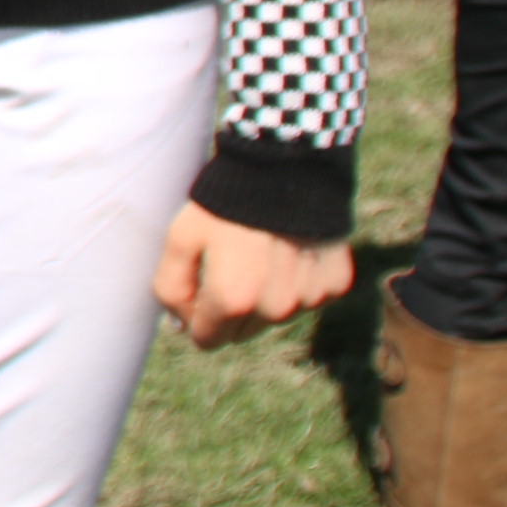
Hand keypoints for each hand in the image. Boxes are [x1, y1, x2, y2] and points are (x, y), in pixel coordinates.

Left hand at [152, 203, 352, 348]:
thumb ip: (171, 287)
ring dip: (263, 298)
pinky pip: (306, 299)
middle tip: (228, 264)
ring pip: (274, 318)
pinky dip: (296, 283)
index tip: (197, 289)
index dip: (195, 317)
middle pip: (240, 332)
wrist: (286, 167)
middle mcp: (275, 309)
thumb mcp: (180, 238)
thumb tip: (180, 326)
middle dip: (228, 309)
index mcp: (233, 300)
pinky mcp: (334, 285)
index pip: (207, 339)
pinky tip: (288, 250)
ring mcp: (308, 299)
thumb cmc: (225, 202)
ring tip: (259, 253)